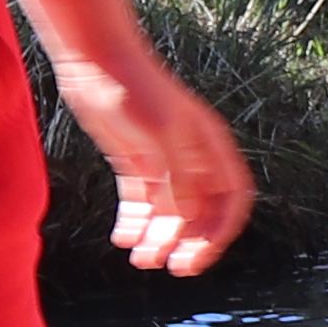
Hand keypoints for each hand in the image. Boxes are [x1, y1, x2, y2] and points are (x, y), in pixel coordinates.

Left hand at [56, 43, 253, 272]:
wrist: (95, 58)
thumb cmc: (134, 89)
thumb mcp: (161, 136)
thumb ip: (177, 179)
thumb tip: (185, 222)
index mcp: (210, 147)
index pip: (232, 198)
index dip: (222, 231)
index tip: (200, 256)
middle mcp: (191, 157)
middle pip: (202, 212)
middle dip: (191, 242)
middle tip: (173, 267)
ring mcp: (163, 160)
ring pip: (169, 212)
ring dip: (159, 239)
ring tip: (141, 259)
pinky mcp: (134, 160)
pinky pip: (141, 202)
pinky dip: (136, 223)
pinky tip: (123, 239)